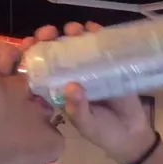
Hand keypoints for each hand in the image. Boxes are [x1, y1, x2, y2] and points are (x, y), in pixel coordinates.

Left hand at [21, 22, 156, 163]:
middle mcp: (72, 75)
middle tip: (51, 33)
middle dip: (51, 37)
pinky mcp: (110, 65)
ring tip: (74, 30)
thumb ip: (78, 109)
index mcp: (60, 89)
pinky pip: (102, 47)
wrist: (131, 135)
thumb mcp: (87, 125)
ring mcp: (91, 68)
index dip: (33, 53)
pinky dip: (97, 35)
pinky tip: (94, 28)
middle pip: (57, 51)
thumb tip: (72, 86)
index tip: (30, 42)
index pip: (41, 68)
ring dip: (73, 33)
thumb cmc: (103, 132)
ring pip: (77, 45)